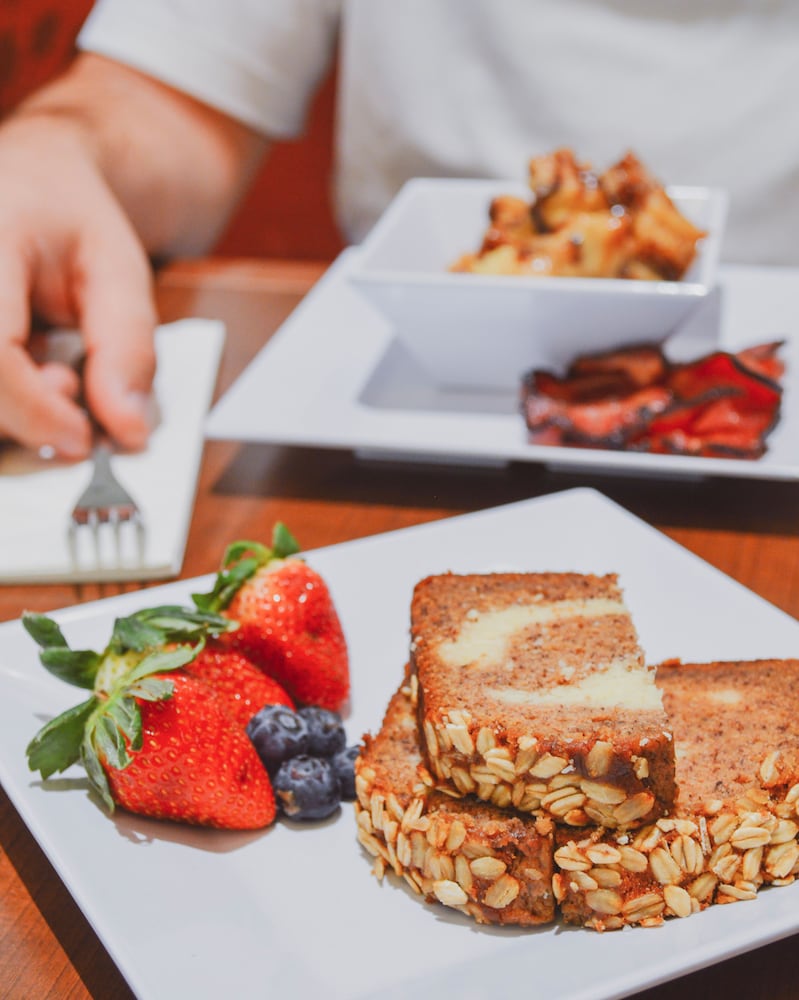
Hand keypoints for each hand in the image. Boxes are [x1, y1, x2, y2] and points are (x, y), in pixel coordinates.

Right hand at [0, 114, 156, 458]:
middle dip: (27, 413)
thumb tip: (127, 432)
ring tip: (53, 369)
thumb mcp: (121, 273)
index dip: (34, 408)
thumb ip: (126, 350)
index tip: (82, 439)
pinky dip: (7, 399)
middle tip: (74, 388)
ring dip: (14, 411)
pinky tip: (28, 371)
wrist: (32, 182)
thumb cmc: (73, 220)